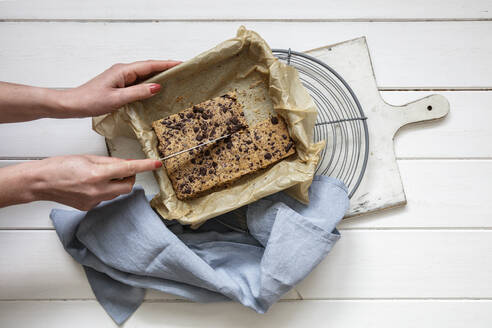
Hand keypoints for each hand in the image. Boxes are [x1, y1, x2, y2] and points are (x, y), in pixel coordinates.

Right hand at [0, 155, 162, 210]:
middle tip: (121, 169)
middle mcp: (97, 190)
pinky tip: (90, 185)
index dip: (145, 166)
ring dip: (116, 183)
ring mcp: (94, 201)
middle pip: (128, 186)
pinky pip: (106, 198)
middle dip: (129, 177)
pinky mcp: (89, 207)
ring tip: (100, 175)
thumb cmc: (60, 166)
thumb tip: (126, 163)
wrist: (41, 182)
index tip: (156, 164)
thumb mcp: (88, 158)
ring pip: (117, 193)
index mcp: (97, 174)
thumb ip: (110, 162)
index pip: (128, 169)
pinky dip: (104, 190)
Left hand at [62, 60, 180, 116]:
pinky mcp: (119, 84)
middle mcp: (123, 71)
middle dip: (165, 68)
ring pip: (144, 75)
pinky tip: (155, 90)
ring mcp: (121, 77)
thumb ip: (138, 92)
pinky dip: (149, 84)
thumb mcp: (117, 99)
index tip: (180, 63)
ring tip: (173, 79)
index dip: (166, 64)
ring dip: (158, 76)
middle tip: (181, 71)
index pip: (149, 65)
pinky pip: (138, 82)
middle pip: (148, 67)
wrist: (73, 104)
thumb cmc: (91, 100)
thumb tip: (157, 87)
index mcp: (123, 71)